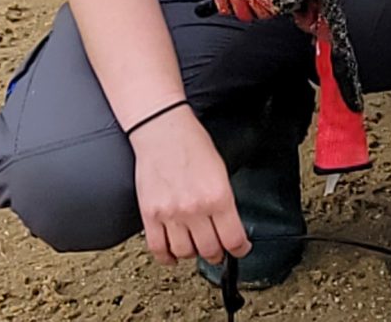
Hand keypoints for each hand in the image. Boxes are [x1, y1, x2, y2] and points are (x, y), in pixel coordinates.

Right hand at [131, 106, 248, 268]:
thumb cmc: (192, 144)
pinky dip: (167, 257)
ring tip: (197, 249)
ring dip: (193, 254)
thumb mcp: (221, 170)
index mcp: (218, 196)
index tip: (241, 249)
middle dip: (217, 254)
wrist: (163, 131)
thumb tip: (228, 224)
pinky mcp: (150, 216)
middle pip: (210, 249)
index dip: (240, 249)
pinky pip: (158, 248)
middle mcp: (195, 209)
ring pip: (185, 253)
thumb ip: (224, 199)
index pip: (233, 238)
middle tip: (219, 252)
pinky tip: (173, 255)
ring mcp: (170, 215)